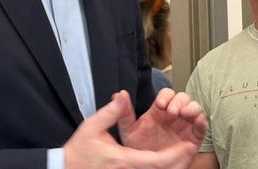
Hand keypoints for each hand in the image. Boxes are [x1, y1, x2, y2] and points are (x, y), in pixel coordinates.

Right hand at [62, 90, 206, 168]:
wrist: (67, 168)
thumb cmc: (79, 150)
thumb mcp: (92, 127)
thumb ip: (111, 112)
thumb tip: (121, 96)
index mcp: (125, 159)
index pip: (155, 161)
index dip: (174, 155)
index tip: (187, 146)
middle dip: (177, 161)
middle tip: (190, 150)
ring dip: (170, 164)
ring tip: (183, 154)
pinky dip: (158, 167)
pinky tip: (165, 160)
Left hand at [119, 88, 206, 154]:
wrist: (147, 167)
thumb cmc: (140, 150)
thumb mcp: (129, 131)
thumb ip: (124, 114)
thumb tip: (120, 94)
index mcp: (160, 111)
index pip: (167, 95)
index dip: (166, 97)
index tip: (160, 105)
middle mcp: (174, 115)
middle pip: (182, 98)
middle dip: (178, 101)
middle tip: (172, 112)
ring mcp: (185, 125)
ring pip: (194, 107)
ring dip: (191, 107)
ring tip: (184, 114)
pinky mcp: (194, 137)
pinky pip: (203, 125)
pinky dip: (202, 120)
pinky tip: (196, 121)